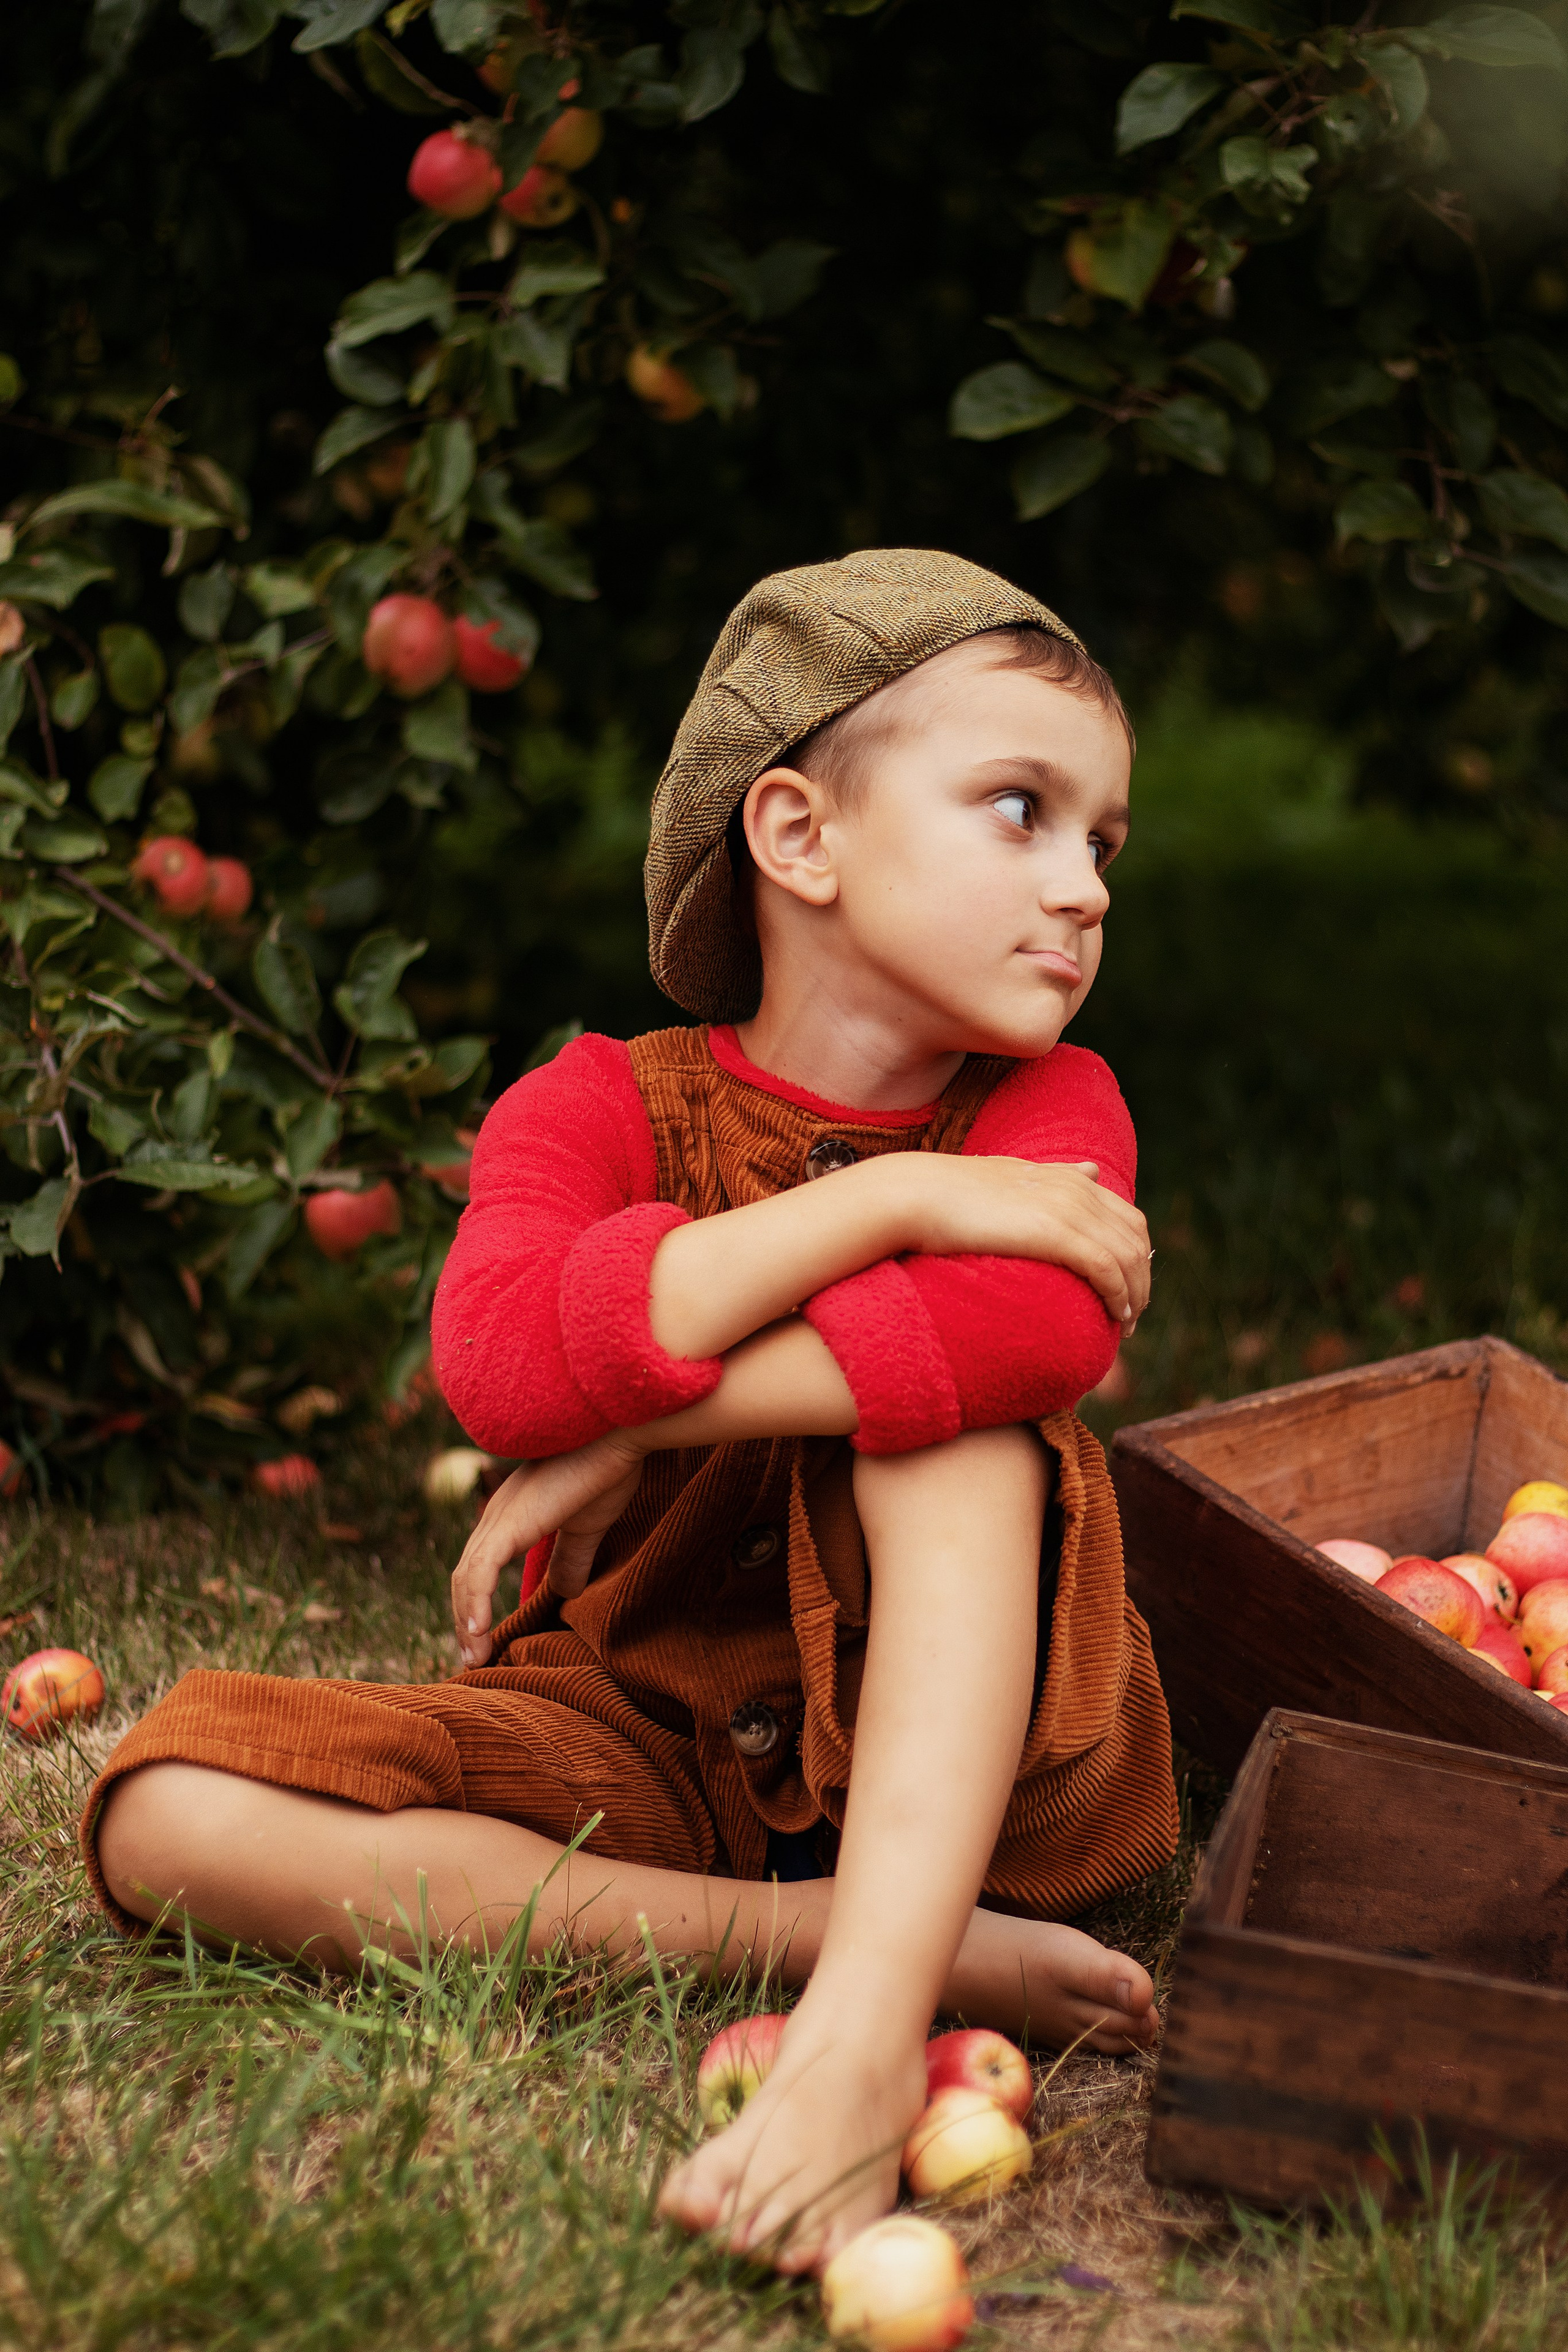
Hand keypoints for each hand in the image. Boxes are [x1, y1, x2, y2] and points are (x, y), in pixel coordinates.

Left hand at [450, 1433, 644, 1666]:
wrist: (617, 1434)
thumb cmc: (605, 1469)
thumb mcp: (586, 1526)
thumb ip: (572, 1558)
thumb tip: (566, 1593)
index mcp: (510, 1517)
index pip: (479, 1569)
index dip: (476, 1605)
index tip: (482, 1643)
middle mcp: (495, 1516)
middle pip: (464, 1577)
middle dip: (463, 1620)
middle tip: (472, 1659)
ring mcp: (498, 1518)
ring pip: (464, 1578)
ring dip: (465, 1620)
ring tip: (474, 1657)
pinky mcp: (509, 1523)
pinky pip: (478, 1571)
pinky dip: (474, 1604)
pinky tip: (478, 1633)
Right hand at [903, 1157, 1152, 1329]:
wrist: (918, 1194)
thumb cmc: (952, 1194)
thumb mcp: (1013, 1176)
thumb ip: (1054, 1176)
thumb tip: (1091, 1170)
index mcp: (1069, 1178)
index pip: (1128, 1217)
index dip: (1136, 1256)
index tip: (1129, 1288)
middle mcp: (1077, 1189)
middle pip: (1135, 1239)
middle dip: (1142, 1280)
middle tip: (1131, 1315)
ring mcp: (1069, 1209)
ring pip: (1128, 1257)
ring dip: (1135, 1295)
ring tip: (1125, 1326)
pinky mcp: (1056, 1233)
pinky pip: (1106, 1268)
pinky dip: (1118, 1295)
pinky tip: (1115, 1316)